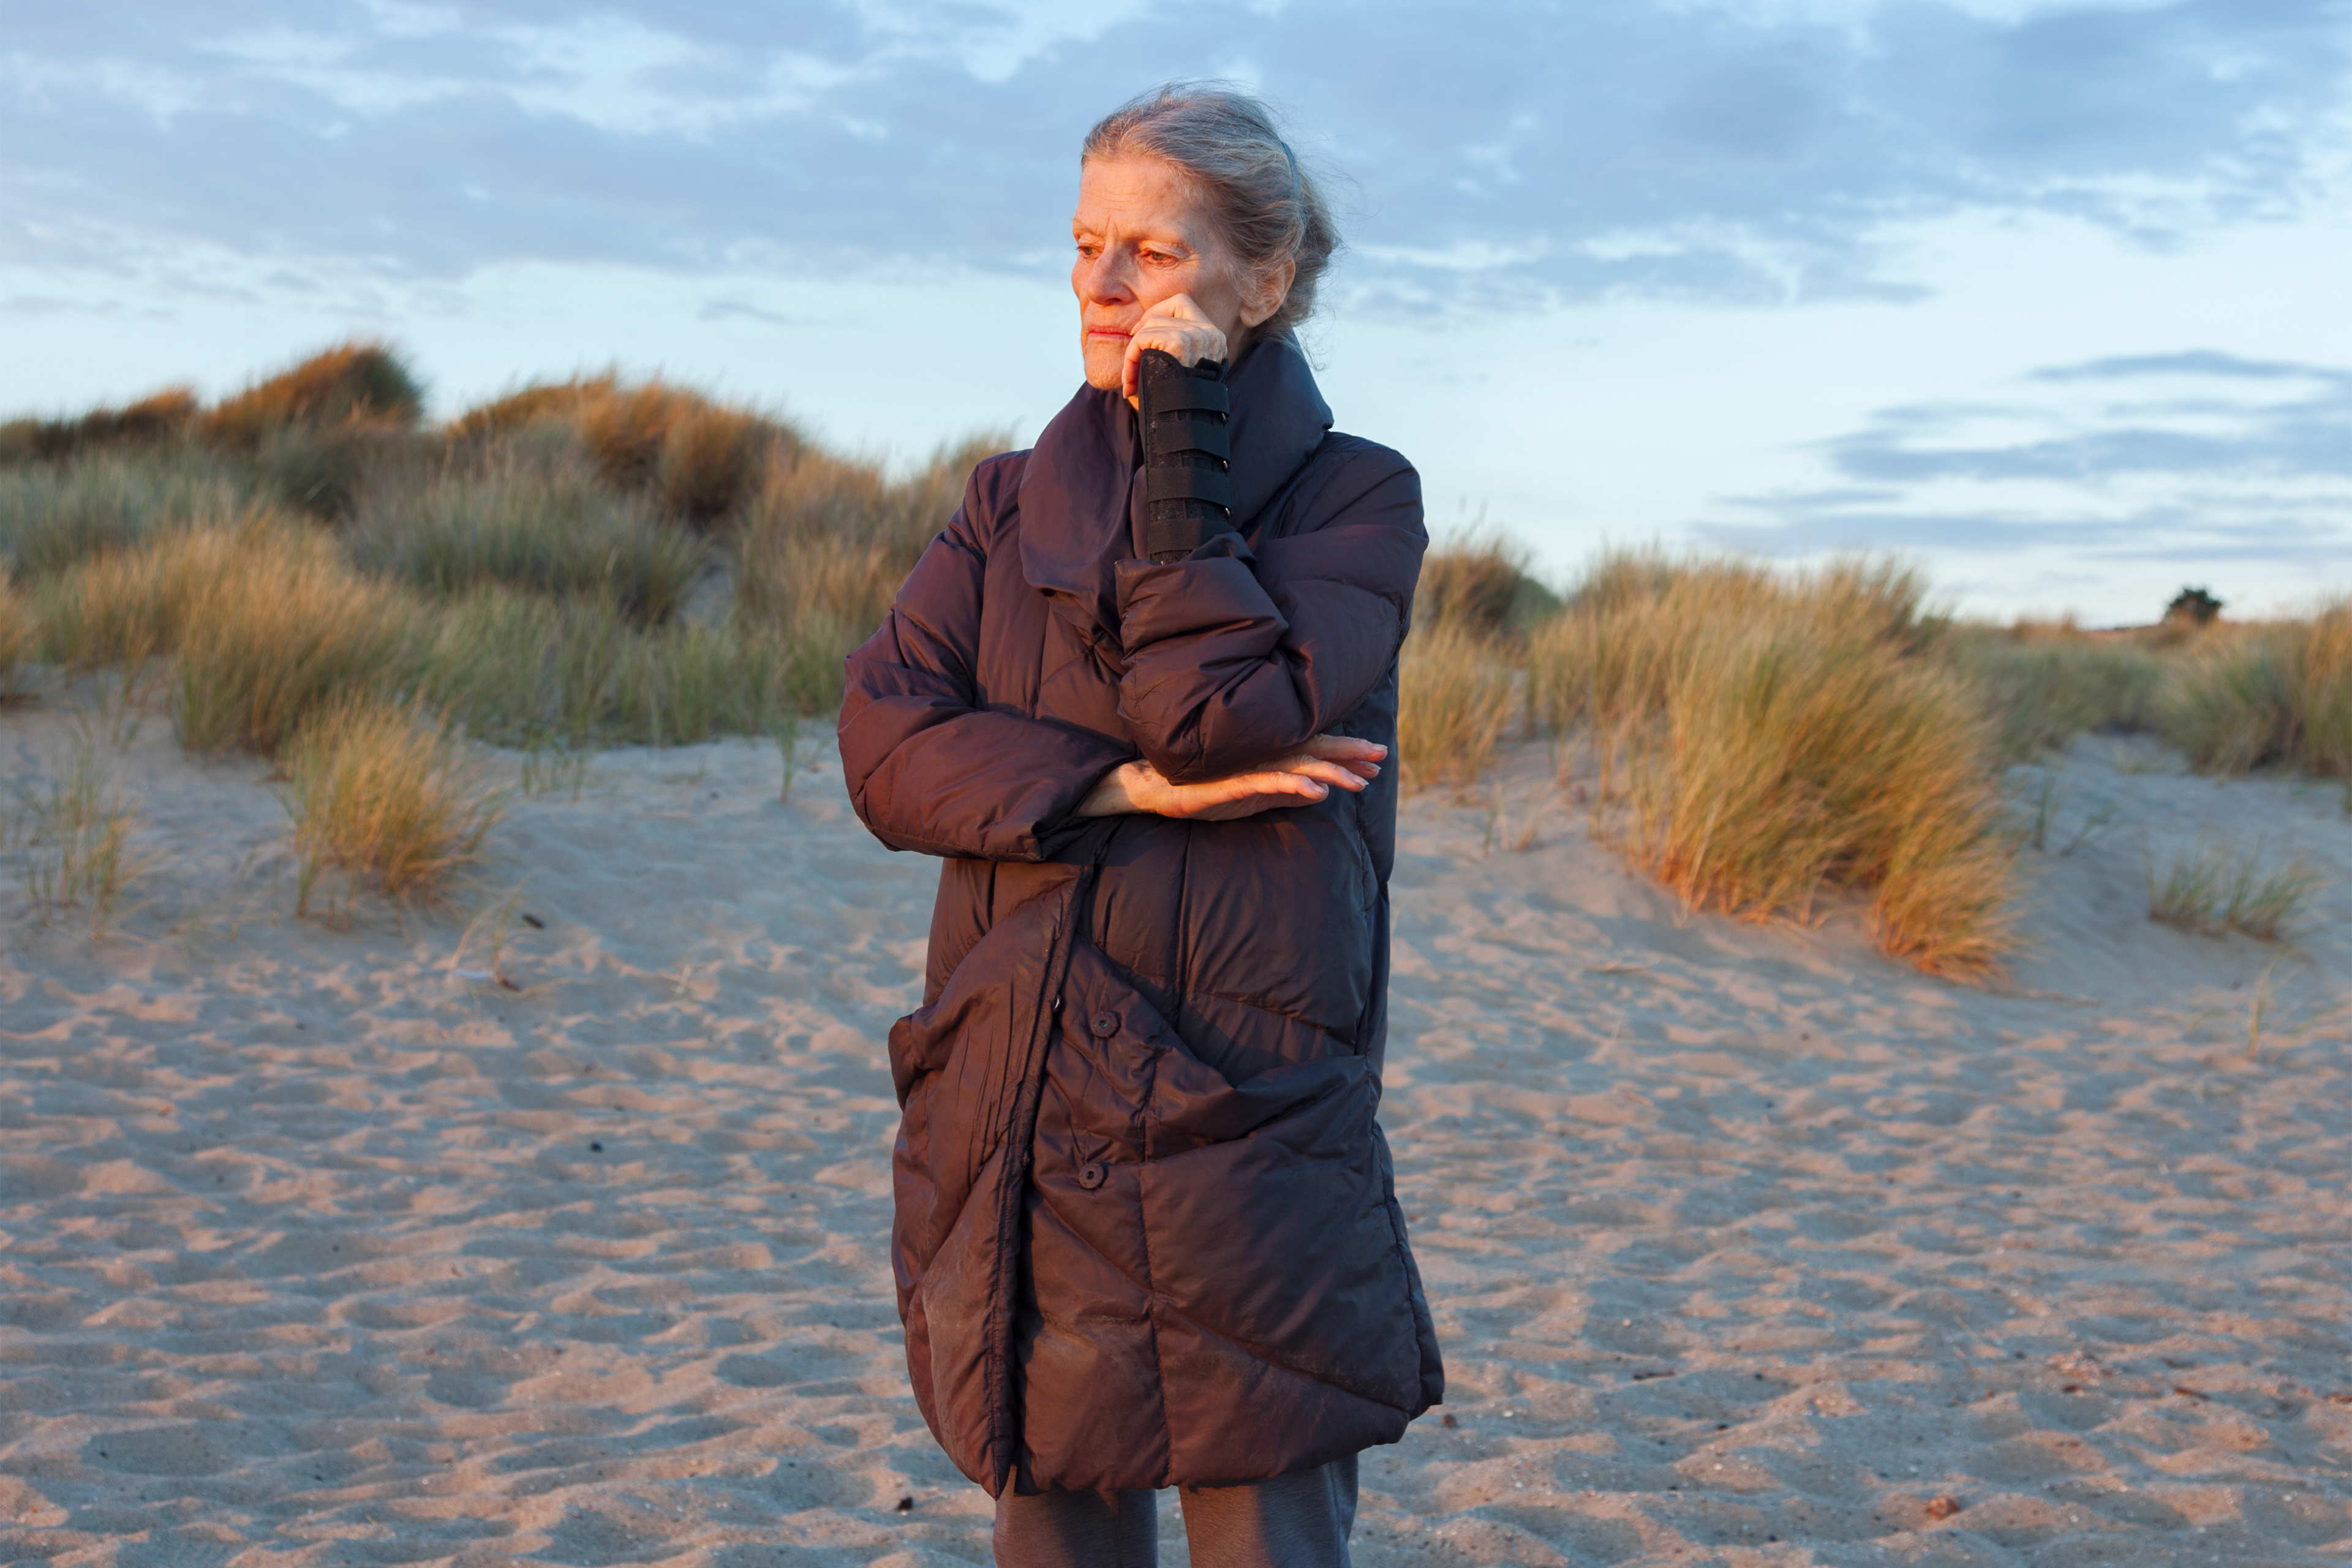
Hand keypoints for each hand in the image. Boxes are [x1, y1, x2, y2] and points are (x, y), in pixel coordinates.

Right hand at [1077, 734, 1385, 821]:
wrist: (1156, 790)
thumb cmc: (1203, 792)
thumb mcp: (1253, 797)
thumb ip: (1285, 794)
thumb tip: (1321, 793)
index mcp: (1268, 757)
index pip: (1314, 751)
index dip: (1345, 753)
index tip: (1376, 760)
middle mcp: (1262, 755)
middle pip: (1313, 749)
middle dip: (1349, 752)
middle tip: (1382, 755)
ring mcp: (1248, 765)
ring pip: (1298, 764)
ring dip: (1331, 771)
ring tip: (1359, 781)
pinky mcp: (1232, 780)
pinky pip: (1268, 782)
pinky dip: (1294, 785)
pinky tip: (1317, 791)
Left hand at [1122, 292, 1228, 403]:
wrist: (1184, 426)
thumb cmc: (1179, 407)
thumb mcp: (1181, 372)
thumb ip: (1171, 351)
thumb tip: (1139, 333)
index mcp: (1214, 339)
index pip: (1185, 305)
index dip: (1161, 312)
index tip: (1142, 333)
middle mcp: (1210, 333)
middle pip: (1174, 303)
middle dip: (1148, 319)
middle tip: (1133, 340)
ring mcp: (1196, 336)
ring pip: (1153, 323)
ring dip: (1135, 349)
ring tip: (1130, 377)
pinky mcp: (1178, 342)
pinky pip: (1142, 338)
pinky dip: (1130, 358)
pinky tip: (1129, 381)